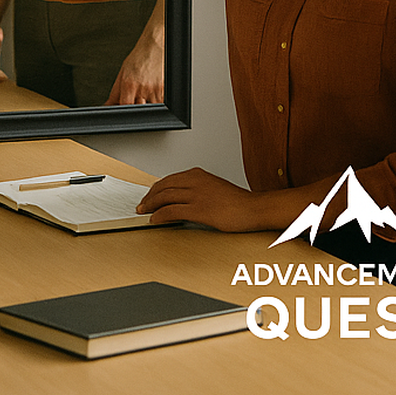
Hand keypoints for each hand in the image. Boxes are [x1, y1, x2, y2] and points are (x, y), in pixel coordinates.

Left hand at [105, 8, 164, 104]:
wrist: (155, 45)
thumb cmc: (139, 58)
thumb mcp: (122, 73)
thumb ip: (114, 93)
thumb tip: (107, 106)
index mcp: (129, 84)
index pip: (124, 107)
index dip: (123, 112)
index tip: (123, 112)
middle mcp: (142, 88)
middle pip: (137, 110)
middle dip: (135, 110)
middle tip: (134, 103)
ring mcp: (155, 90)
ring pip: (150, 110)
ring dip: (147, 107)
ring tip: (145, 97)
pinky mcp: (165, 91)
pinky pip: (161, 105)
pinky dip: (157, 104)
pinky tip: (154, 95)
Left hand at [136, 168, 268, 232]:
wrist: (253, 209)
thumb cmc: (237, 202)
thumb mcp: (213, 187)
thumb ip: (197, 189)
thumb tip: (182, 198)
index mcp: (197, 174)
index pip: (168, 179)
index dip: (155, 189)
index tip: (149, 196)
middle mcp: (195, 181)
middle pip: (163, 186)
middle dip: (149, 196)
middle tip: (142, 205)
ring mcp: (197, 195)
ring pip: (165, 197)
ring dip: (151, 205)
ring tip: (144, 212)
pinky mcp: (199, 210)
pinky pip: (172, 211)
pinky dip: (160, 215)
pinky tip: (155, 220)